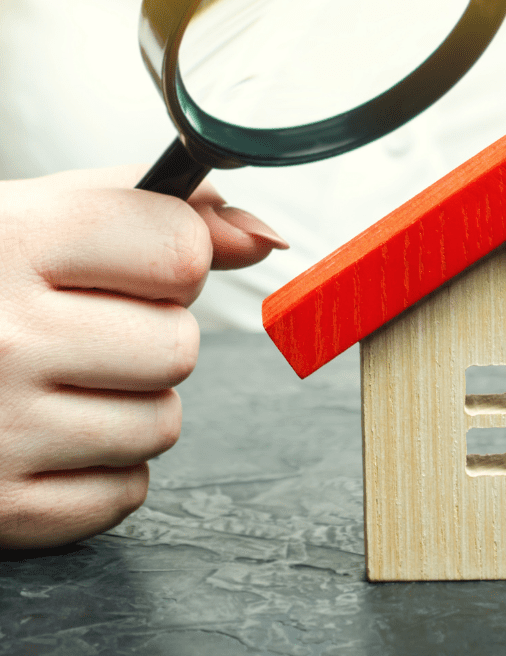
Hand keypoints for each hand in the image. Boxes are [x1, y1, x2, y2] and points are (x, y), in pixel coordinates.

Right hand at [0, 165, 287, 548]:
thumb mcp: (53, 216)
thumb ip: (165, 214)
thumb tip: (263, 238)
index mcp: (16, 241)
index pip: (181, 252)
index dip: (178, 258)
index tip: (144, 265)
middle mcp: (2, 335)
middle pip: (180, 345)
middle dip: (156, 335)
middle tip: (92, 329)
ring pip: (163, 423)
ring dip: (135, 402)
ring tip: (70, 381)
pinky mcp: (2, 507)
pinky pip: (127, 492)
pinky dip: (107, 467)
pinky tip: (54, 433)